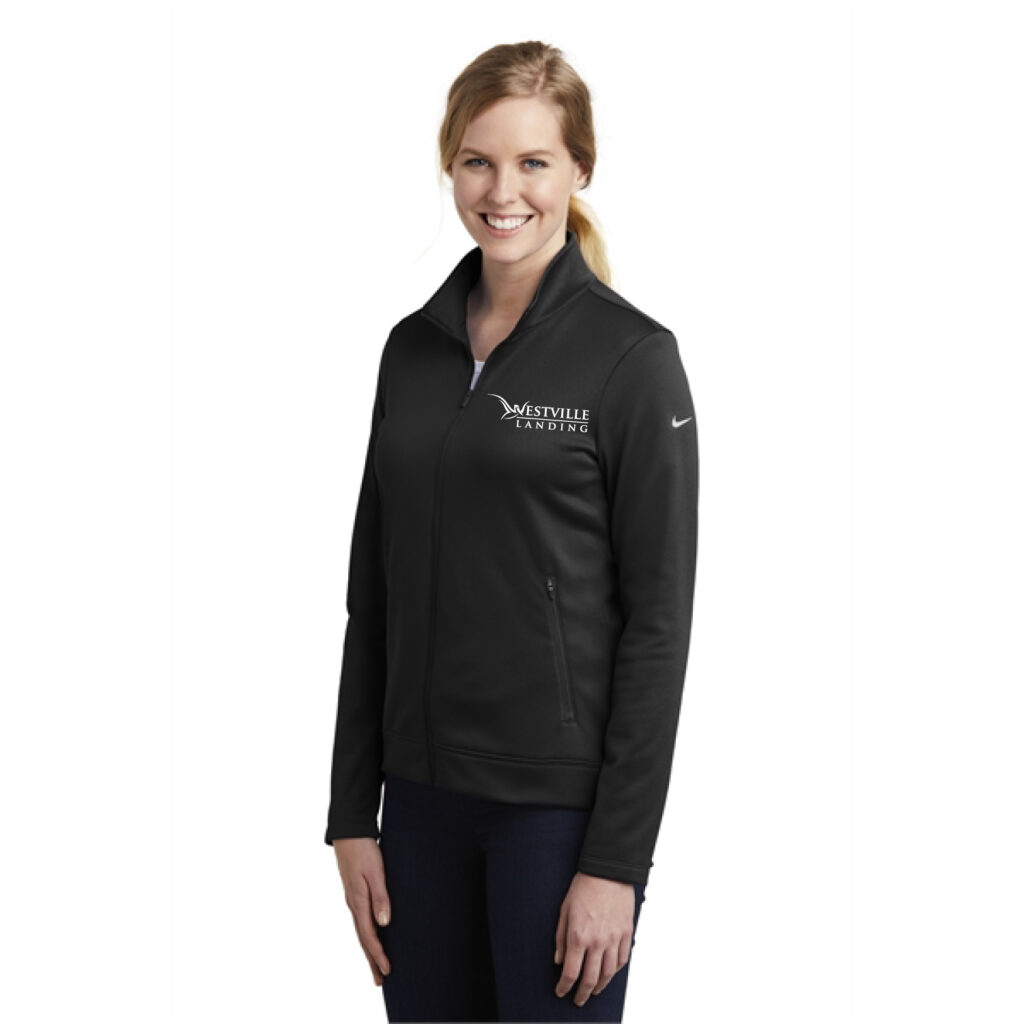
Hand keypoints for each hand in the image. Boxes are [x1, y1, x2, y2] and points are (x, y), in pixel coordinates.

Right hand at [333, 838, 391, 985]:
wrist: (348, 832)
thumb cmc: (364, 850)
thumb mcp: (375, 871)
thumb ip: (381, 897)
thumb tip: (384, 924)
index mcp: (358, 901)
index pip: (368, 935)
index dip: (378, 954)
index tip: (387, 970)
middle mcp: (354, 904)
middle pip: (363, 938)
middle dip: (372, 960)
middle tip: (380, 980)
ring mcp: (353, 899)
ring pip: (361, 930)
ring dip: (369, 949)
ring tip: (377, 966)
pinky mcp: (355, 893)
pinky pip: (361, 920)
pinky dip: (367, 935)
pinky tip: (372, 936)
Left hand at [553, 871, 635, 1005]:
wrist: (608, 872)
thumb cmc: (584, 888)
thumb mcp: (564, 911)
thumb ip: (561, 938)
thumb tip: (559, 960)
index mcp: (579, 936)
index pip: (571, 972)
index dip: (564, 987)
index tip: (561, 991)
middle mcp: (597, 942)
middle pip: (590, 979)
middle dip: (582, 994)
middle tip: (578, 1000)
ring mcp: (614, 939)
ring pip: (609, 974)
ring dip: (600, 986)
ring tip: (593, 990)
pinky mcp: (626, 933)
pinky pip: (622, 960)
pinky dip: (616, 971)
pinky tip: (610, 973)